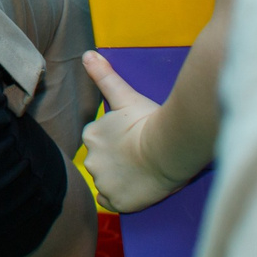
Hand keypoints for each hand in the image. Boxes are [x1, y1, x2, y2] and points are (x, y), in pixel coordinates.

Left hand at [78, 51, 189, 211]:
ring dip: (118, 178)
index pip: (98, 141)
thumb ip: (104, 76)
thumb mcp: (124, 95)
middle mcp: (90, 160)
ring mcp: (103, 182)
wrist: (169, 148)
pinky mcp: (116, 201)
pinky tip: (134, 189)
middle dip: (116, 161)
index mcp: (90, 135)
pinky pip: (110, 202)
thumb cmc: (149, 120)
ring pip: (106, 181)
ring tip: (140, 172)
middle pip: (101, 162)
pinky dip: (119, 197)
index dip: (116, 142)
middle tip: (139, 157)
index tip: (132, 141)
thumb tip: (87, 54)